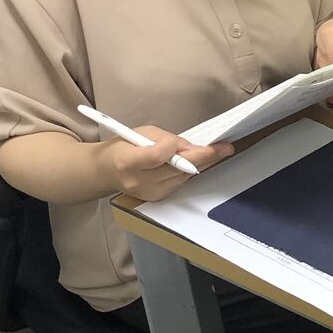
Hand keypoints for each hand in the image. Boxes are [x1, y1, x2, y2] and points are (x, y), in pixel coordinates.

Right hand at [105, 126, 232, 201]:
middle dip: (203, 157)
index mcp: (128, 161)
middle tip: (226, 149)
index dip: (174, 148)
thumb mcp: (141, 133)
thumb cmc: (123, 147)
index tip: (190, 142)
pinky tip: (192, 163)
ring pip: (182, 176)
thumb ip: (166, 139)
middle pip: (177, 169)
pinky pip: (179, 183)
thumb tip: (191, 147)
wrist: (105, 172)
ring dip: (198, 164)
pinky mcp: (156, 198)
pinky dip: (187, 172)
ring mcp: (148, 193)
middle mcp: (138, 181)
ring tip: (214, 152)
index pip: (157, 156)